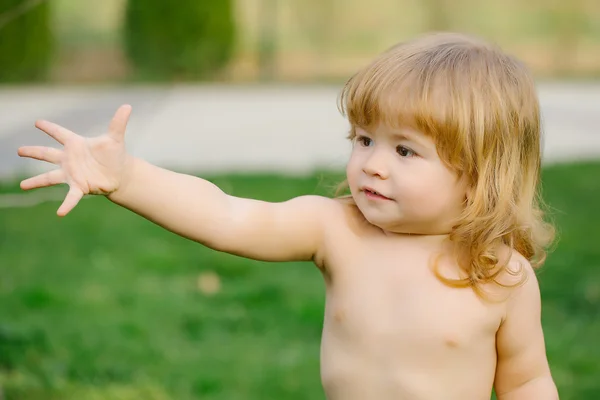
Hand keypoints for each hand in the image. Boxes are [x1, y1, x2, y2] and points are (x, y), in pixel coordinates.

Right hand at [17, 104, 132, 216]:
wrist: (120, 174)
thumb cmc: (114, 155)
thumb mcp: (115, 138)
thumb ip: (118, 122)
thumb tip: (127, 105)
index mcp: (76, 144)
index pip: (60, 133)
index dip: (49, 127)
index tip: (37, 122)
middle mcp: (70, 159)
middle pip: (47, 154)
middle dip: (33, 152)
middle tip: (19, 150)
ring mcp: (72, 174)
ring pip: (50, 177)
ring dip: (36, 181)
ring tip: (22, 186)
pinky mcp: (79, 187)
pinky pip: (70, 197)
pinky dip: (66, 205)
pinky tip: (60, 213)